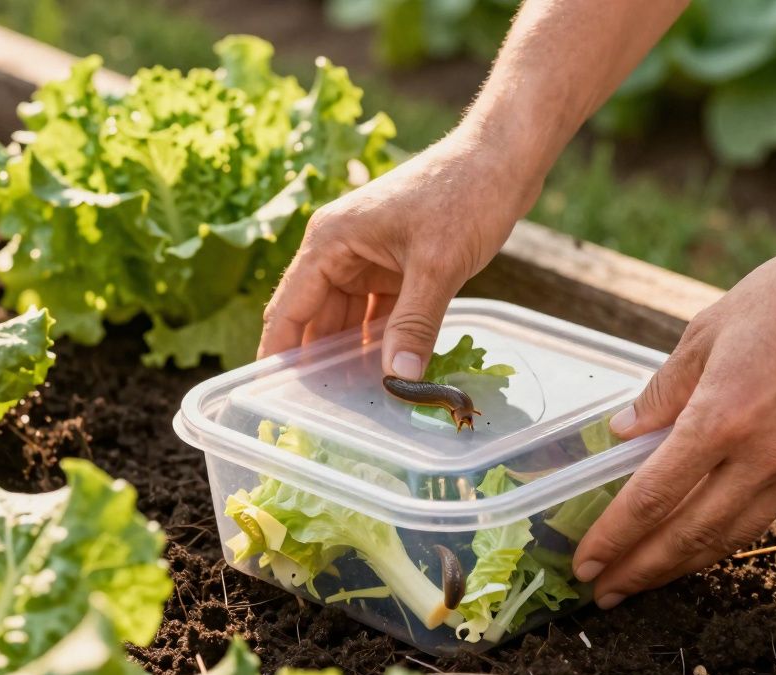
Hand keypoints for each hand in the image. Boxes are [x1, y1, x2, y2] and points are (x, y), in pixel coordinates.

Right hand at [258, 133, 535, 377]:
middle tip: (321, 415)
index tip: (271, 398)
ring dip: (353, 355)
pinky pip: (379, 314)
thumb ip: (414, 325)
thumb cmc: (465, 193)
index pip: (290, 309)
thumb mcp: (438, 266)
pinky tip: (389, 374)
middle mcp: (340, 250)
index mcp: (331, 241)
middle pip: (316, 319)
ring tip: (354, 403)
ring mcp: (368, 258)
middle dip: (319, 363)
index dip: (278, 354)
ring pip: (349, 320)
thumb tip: (398, 382)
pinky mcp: (397, 266)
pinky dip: (383, 341)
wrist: (504, 157)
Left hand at [571, 231, 775, 608]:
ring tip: (639, 584)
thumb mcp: (703, 334)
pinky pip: (758, 518)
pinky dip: (718, 542)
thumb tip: (622, 435)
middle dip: (640, 570)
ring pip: (727, 538)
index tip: (586, 561)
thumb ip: (660, 393)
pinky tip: (690, 549)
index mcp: (721, 418)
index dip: (616, 537)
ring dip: (678, 568)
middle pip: (688, 535)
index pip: (654, 497)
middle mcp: (759, 454)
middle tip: (601, 592)